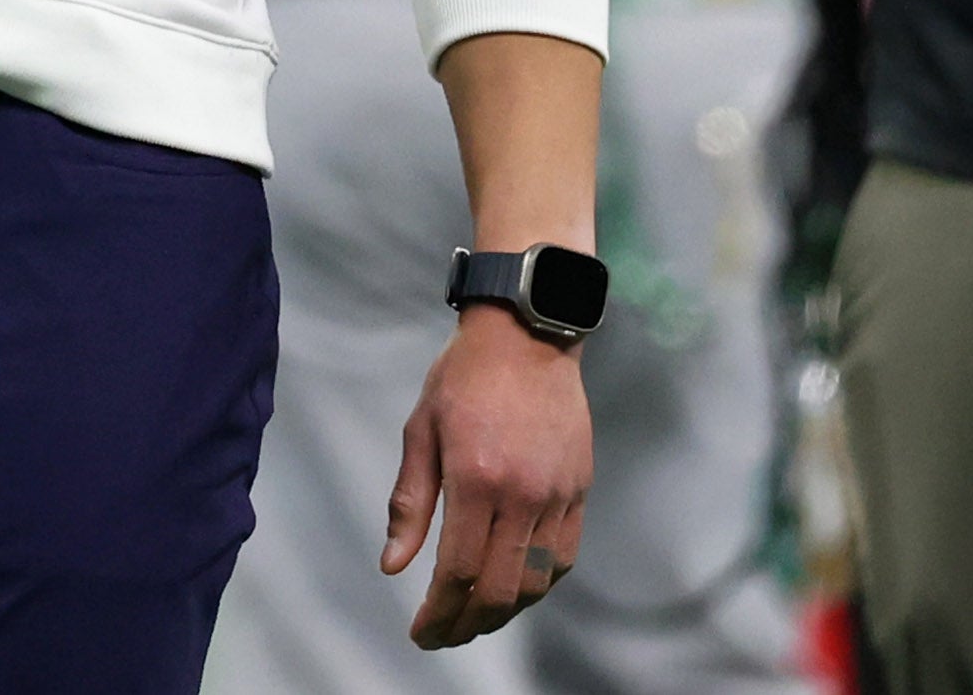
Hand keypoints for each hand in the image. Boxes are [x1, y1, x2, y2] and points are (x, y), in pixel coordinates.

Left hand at [388, 310, 590, 645]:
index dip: (439, 613)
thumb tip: (393, 566)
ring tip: (474, 620)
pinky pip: (564, 558)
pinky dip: (538, 586)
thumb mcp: (420, 430)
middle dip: (468, 625)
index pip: (459, 571)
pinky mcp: (579, 490)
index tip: (421, 632)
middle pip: (500, 590)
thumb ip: (409, 502)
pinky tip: (514, 591)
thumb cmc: (463, 378)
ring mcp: (557, 495)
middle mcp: (522, 494)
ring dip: (503, 614)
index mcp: (476, 478)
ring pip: (535, 583)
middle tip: (443, 636)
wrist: (527, 335)